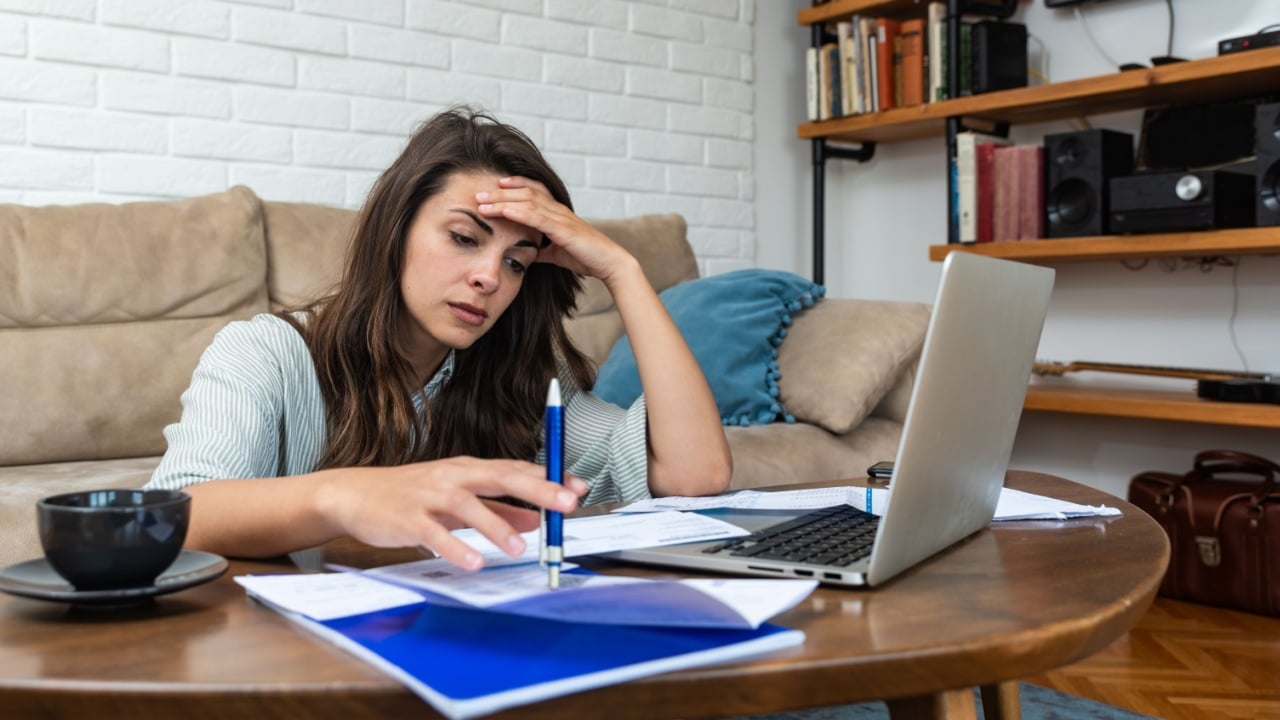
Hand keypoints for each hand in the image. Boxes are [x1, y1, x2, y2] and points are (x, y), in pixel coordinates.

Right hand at [316, 457, 586, 569]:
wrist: (355, 494)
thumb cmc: (411, 495)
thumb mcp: (457, 496)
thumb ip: (497, 508)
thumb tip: (536, 520)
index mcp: (469, 469)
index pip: (516, 469)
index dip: (548, 478)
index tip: (578, 488)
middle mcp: (454, 476)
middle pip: (501, 477)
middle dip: (537, 490)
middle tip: (566, 505)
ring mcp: (430, 495)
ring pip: (470, 506)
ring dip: (498, 527)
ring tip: (521, 549)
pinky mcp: (409, 518)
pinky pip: (435, 534)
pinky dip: (455, 548)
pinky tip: (474, 562)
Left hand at [475, 176, 638, 283]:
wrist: (609, 263)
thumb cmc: (586, 257)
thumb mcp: (556, 253)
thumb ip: (540, 249)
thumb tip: (525, 252)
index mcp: (557, 212)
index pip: (533, 189)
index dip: (513, 185)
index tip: (494, 185)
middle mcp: (558, 209)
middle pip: (525, 192)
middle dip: (499, 192)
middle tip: (477, 193)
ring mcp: (561, 217)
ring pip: (527, 202)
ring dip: (502, 201)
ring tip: (481, 202)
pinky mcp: (563, 229)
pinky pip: (537, 217)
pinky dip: (519, 213)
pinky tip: (504, 212)